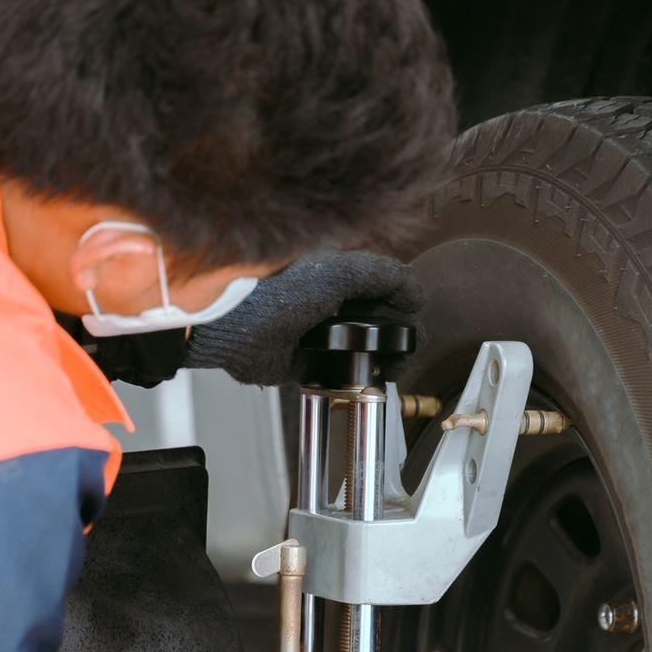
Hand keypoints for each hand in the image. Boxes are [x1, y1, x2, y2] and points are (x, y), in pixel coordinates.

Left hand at [184, 250, 424, 385]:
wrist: (234, 325)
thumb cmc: (277, 290)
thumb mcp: (339, 273)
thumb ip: (383, 275)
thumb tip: (417, 293)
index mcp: (338, 277)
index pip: (386, 289)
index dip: (405, 305)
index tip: (414, 320)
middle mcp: (331, 305)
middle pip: (381, 323)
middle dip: (400, 337)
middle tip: (404, 351)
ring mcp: (320, 336)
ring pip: (366, 350)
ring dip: (384, 359)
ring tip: (390, 368)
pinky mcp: (306, 365)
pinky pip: (340, 374)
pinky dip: (359, 378)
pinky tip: (370, 378)